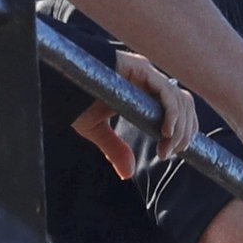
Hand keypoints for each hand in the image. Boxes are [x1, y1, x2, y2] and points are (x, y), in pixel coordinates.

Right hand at [72, 51, 197, 178]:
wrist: (57, 83)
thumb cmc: (75, 101)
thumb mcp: (98, 130)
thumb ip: (115, 149)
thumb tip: (127, 174)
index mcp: (145, 90)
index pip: (178, 106)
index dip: (184, 128)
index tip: (175, 150)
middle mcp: (150, 79)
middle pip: (184, 103)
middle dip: (184, 130)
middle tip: (171, 152)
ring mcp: (147, 72)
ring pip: (179, 99)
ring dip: (179, 127)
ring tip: (167, 147)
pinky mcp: (142, 69)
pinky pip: (166, 92)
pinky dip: (172, 113)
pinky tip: (166, 132)